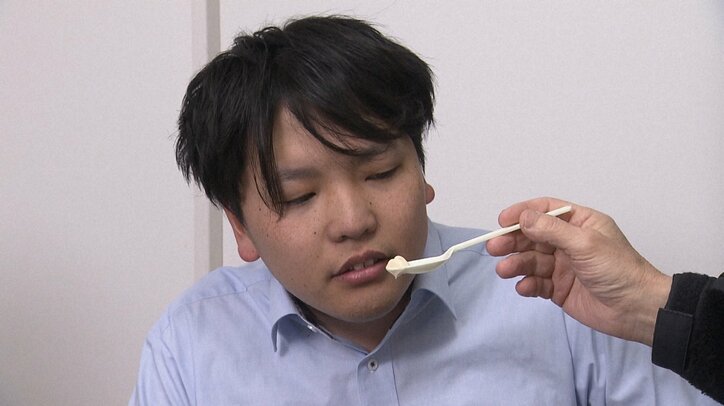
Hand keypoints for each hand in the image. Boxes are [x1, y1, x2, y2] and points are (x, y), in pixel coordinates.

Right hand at [486, 197, 671, 345]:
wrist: (637, 310)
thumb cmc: (618, 270)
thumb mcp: (585, 243)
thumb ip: (552, 230)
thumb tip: (523, 218)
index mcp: (580, 223)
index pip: (545, 211)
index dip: (522, 213)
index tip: (502, 221)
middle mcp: (568, 242)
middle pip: (532, 236)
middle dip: (512, 241)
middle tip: (494, 247)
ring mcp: (562, 266)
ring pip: (531, 260)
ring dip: (516, 264)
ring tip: (505, 271)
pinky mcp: (559, 289)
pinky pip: (536, 283)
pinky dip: (527, 284)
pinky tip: (525, 288)